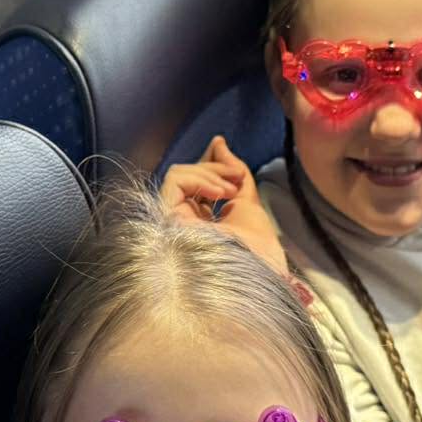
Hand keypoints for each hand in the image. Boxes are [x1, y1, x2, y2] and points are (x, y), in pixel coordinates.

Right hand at [161, 136, 289, 275]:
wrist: (257, 278)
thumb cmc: (257, 251)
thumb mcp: (248, 204)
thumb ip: (233, 173)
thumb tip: (218, 143)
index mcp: (202, 225)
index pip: (196, 184)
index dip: (214, 168)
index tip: (237, 170)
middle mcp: (183, 224)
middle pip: (187, 178)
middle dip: (215, 168)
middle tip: (237, 179)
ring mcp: (171, 223)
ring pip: (179, 175)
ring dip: (210, 173)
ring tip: (230, 190)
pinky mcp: (164, 219)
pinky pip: (174, 181)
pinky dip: (200, 178)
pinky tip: (220, 193)